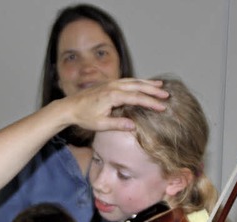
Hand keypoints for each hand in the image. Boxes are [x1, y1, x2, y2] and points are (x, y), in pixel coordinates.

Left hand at [50, 78, 168, 131]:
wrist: (69, 107)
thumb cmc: (84, 117)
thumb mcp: (100, 124)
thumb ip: (118, 124)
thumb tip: (134, 126)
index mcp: (112, 96)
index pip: (136, 98)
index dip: (151, 102)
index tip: (162, 106)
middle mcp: (113, 86)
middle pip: (138, 86)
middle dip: (153, 90)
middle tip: (166, 94)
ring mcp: (111, 83)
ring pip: (133, 81)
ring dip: (147, 83)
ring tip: (160, 85)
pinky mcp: (108, 83)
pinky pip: (127, 80)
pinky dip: (138, 81)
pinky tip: (144, 84)